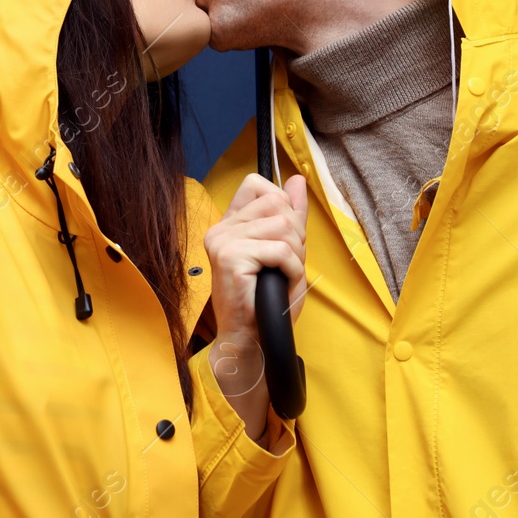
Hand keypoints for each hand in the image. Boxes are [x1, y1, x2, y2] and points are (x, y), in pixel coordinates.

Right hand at [202, 173, 307, 440]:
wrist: (250, 339)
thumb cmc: (266, 301)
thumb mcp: (284, 251)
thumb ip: (290, 214)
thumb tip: (297, 179)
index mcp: (228, 224)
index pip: (258, 185)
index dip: (281, 206)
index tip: (282, 238)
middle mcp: (220, 229)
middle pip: (277, 204)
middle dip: (295, 235)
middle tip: (286, 265)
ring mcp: (223, 241)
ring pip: (283, 227)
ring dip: (295, 256)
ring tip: (282, 277)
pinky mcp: (230, 257)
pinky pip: (281, 250)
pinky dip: (292, 270)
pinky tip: (280, 284)